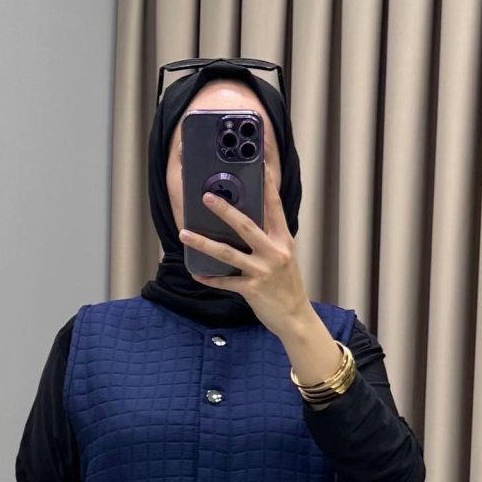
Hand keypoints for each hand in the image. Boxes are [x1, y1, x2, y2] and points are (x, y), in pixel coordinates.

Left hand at [177, 160, 309, 338]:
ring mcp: (263, 271)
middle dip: (225, 210)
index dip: (267, 184)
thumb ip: (269, 238)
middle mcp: (274, 252)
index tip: (258, 163)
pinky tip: (196, 274)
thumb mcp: (284, 257)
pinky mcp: (252, 290)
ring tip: (185, 233)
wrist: (296, 318)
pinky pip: (225, 282)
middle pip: (246, 226)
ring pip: (228, 254)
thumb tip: (245, 222)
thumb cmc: (287, 286)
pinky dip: (210, 278)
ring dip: (204, 243)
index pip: (274, 206)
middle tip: (206, 197)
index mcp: (283, 240)